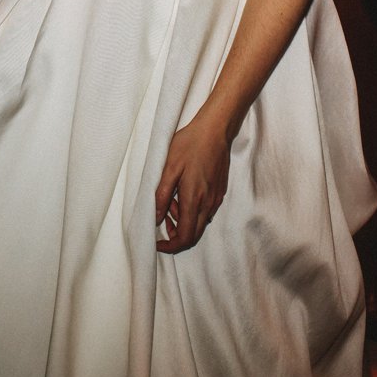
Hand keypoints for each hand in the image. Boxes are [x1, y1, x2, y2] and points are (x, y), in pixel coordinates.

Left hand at [154, 114, 229, 252]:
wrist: (215, 130)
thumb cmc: (190, 144)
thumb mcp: (168, 168)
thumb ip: (161, 195)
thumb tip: (156, 217)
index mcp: (194, 200)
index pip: (185, 237)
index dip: (170, 246)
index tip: (158, 242)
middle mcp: (208, 204)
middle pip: (193, 235)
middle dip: (175, 233)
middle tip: (162, 217)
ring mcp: (216, 198)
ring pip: (199, 222)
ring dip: (183, 219)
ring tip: (171, 198)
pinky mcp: (220, 192)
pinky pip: (205, 211)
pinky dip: (192, 210)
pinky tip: (183, 192)